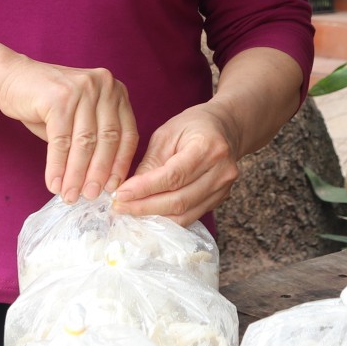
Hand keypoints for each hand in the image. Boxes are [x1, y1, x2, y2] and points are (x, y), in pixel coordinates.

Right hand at [0, 57, 139, 203]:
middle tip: (90, 196)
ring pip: (84, 143)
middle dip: (98, 173)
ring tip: (70, 195)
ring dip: (76, 175)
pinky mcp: (59, 98)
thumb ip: (95, 141)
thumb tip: (103, 182)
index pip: (127, 134)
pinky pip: (61, 141)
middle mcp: (104, 86)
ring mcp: (82, 89)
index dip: (120, 164)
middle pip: (107, 140)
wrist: (11, 79)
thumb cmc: (47, 103)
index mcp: (115, 91)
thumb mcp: (80, 118)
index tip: (112, 188)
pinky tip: (53, 183)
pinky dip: (57, 166)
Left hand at [111, 103, 241, 225]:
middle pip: (179, 200)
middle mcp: (221, 171)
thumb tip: (128, 191)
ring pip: (185, 214)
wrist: (226, 128)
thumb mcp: (166, 134)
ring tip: (130, 212)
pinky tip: (149, 214)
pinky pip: (191, 216)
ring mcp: (224, 188)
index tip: (120, 195)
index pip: (173, 176)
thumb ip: (150, 163)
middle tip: (119, 207)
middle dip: (145, 207)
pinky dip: (168, 219)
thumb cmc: (193, 125)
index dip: (144, 189)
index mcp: (207, 147)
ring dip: (154, 217)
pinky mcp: (220, 199)